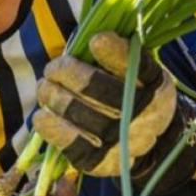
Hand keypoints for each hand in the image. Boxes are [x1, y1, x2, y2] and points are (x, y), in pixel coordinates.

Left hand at [33, 32, 195, 193]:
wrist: (152, 146)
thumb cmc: (136, 97)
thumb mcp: (142, 73)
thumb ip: (121, 54)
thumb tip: (88, 34)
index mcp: (153, 87)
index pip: (134, 66)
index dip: (113, 52)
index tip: (95, 40)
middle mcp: (140, 115)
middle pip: (93, 87)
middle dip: (65, 71)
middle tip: (53, 68)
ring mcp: (119, 141)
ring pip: (73, 111)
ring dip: (50, 94)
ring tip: (44, 87)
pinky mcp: (98, 161)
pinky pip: (66, 140)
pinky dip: (47, 125)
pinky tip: (41, 115)